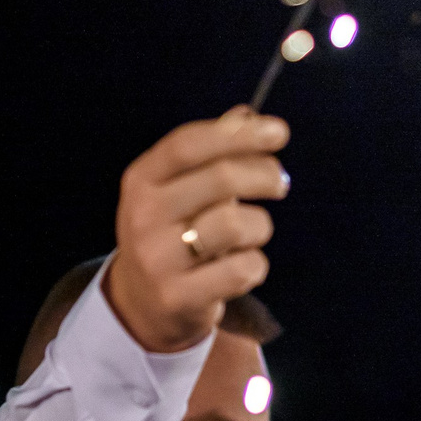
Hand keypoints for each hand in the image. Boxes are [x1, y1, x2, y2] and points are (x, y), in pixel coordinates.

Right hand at [103, 107, 289, 352]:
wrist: (140, 305)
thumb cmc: (171, 234)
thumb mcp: (178, 190)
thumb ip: (211, 153)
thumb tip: (248, 115)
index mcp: (141, 180)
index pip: (189, 144)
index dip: (239, 135)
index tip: (279, 132)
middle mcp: (143, 217)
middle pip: (221, 179)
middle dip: (264, 175)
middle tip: (279, 183)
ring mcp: (157, 260)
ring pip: (237, 225)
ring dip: (259, 226)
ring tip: (252, 234)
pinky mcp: (179, 297)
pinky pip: (242, 269)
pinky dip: (255, 266)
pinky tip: (241, 267)